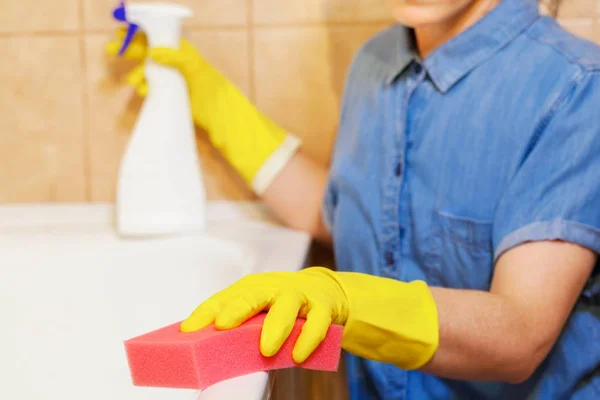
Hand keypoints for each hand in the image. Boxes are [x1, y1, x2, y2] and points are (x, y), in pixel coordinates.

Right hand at [105, 29, 209, 96]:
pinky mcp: (165, 90)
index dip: (136, 33)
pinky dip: (143, 88)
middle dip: (127, 50)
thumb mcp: (192, 66)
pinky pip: (148, 86)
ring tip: (135, 81)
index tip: (120, 30)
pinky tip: (144, 91)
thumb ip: (174, 57)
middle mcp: (170, 61)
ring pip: (144, 71)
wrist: (214, 109)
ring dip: (136, 75)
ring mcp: (167, 76)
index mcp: (177, 49)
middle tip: (111, 49)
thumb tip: (153, 52)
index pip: (154, 36)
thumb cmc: (207, 83)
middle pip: (144, 52)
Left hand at [182, 268, 347, 362]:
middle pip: (253, 295)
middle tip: (222, 326)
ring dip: (276, 327)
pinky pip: (317, 323)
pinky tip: (298, 355)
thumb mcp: (260, 308)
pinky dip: (308, 338)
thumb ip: (239, 325)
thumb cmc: (282, 304)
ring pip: (286, 307)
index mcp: (251, 288)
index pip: (223, 299)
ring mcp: (299, 296)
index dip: (205, 313)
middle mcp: (273, 288)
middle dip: (237, 309)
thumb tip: (204, 352)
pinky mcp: (323, 308)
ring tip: (266, 349)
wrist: (326, 292)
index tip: (188, 330)